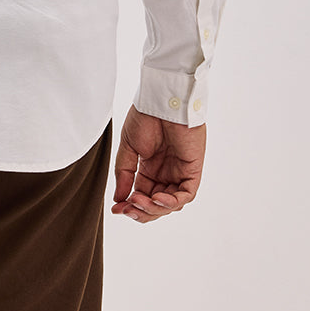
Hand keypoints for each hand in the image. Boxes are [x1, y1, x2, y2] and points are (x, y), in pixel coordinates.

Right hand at [111, 103, 205, 223]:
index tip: (116, 210)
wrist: (161, 100)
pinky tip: (157, 198)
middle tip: (126, 209)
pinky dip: (172, 202)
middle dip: (141, 211)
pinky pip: (186, 195)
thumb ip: (125, 173)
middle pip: (156, 205)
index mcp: (150, 168)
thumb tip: (119, 200)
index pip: (142, 195)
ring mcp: (180, 172)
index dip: (130, 206)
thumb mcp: (129, 147)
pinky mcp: (193, 170)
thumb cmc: (145, 117)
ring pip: (171, 204)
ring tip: (138, 201)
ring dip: (154, 208)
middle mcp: (166, 173)